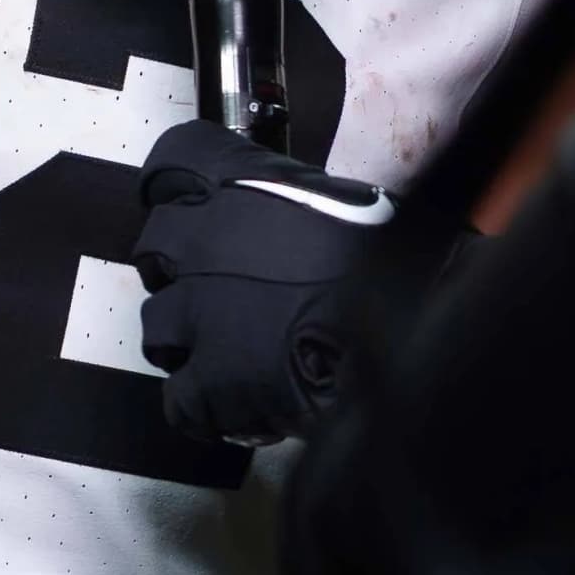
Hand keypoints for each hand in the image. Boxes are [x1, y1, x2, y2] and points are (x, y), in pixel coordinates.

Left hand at [130, 122, 447, 446]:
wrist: (420, 326)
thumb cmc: (406, 263)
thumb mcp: (351, 204)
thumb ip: (300, 211)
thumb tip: (295, 233)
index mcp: (243, 183)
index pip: (174, 163)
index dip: (176, 193)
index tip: (189, 212)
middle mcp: (206, 239)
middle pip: (154, 251)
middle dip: (178, 275)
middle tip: (216, 296)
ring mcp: (200, 311)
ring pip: (158, 327)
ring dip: (189, 344)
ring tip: (231, 359)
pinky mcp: (211, 380)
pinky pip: (181, 401)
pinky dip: (208, 411)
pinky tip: (243, 410)